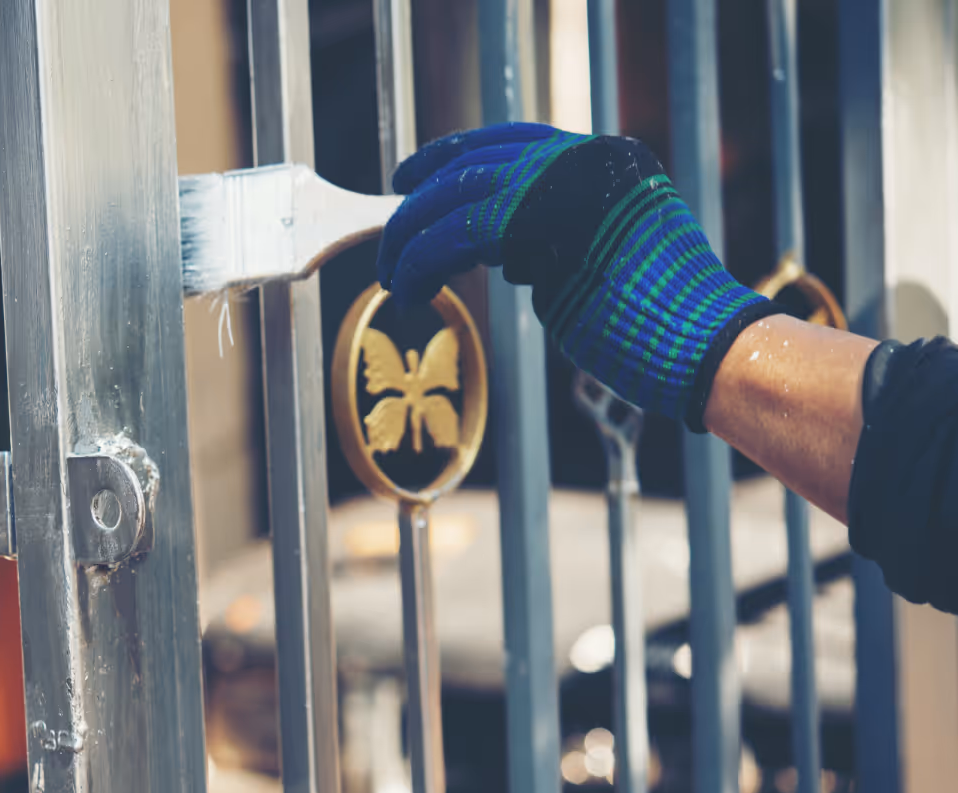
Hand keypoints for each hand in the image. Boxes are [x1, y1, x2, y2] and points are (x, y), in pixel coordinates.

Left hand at [376, 122, 785, 429]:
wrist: (709, 346)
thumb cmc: (659, 324)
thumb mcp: (603, 258)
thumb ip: (552, 238)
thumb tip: (495, 246)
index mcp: (606, 161)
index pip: (511, 141)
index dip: (453, 154)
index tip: (410, 178)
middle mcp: (588, 160)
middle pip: (476, 164)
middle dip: (418, 203)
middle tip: (387, 241)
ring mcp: (570, 188)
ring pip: (459, 197)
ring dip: (411, 240)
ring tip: (392, 281)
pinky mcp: (547, 228)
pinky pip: (459, 235)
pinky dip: (422, 264)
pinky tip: (411, 293)